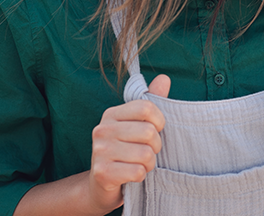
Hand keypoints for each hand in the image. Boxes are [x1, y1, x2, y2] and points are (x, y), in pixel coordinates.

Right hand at [87, 75, 169, 212]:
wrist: (100, 185)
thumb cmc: (125, 151)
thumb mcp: (138, 125)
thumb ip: (152, 102)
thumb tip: (164, 78)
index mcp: (111, 114)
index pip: (147, 107)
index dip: (159, 121)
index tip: (155, 131)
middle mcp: (102, 129)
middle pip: (149, 132)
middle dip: (155, 146)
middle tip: (146, 152)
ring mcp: (100, 151)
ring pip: (146, 154)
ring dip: (149, 164)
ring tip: (139, 164)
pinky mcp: (102, 173)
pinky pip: (138, 172)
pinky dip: (140, 176)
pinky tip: (130, 175)